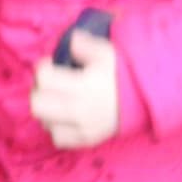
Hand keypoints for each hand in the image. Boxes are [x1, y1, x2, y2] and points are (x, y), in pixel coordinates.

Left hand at [30, 31, 117, 149]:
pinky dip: (57, 128)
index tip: (51, 65)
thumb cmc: (123, 74)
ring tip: (58, 100)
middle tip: (50, 84)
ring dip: (47, 111)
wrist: (144, 100)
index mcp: (82, 86)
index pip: (44, 79)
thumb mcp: (106, 53)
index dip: (43, 68)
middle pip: (37, 104)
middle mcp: (79, 110)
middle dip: (39, 91)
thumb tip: (72, 41)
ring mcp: (82, 128)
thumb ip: (85, 45)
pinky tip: (64, 117)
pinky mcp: (87, 140)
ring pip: (45, 123)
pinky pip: (59, 139)